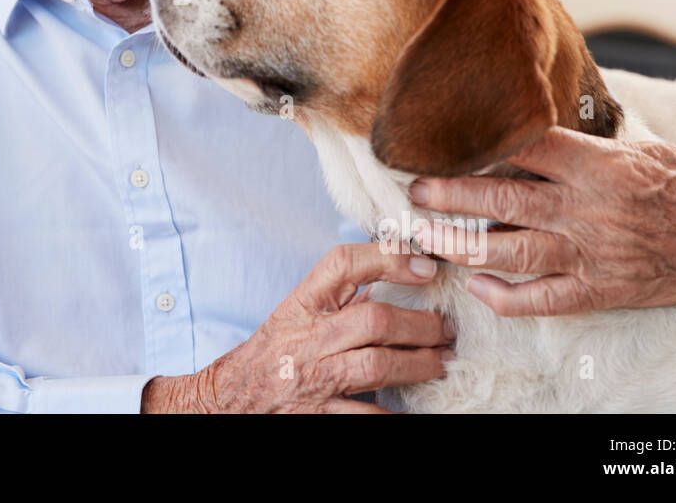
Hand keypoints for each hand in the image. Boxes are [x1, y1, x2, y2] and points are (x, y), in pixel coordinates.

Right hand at [140, 243, 453, 412]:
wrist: (230, 398)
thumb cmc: (272, 352)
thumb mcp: (296, 314)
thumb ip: (340, 299)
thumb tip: (396, 277)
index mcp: (302, 305)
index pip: (342, 265)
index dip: (388, 259)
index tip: (426, 267)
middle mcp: (307, 338)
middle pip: (374, 320)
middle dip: (421, 325)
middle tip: (446, 330)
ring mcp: (312, 379)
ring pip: (377, 365)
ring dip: (420, 364)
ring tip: (440, 363)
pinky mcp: (318, 416)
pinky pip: (365, 416)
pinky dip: (394, 414)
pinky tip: (415, 409)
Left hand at [409, 126, 675, 318]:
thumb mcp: (635, 149)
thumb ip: (578, 148)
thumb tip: (520, 136)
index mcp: (596, 164)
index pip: (526, 146)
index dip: (478, 144)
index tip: (439, 140)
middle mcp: (588, 207)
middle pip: (502, 198)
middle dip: (449, 193)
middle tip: (413, 188)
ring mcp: (592, 252)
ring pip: (511, 250)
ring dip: (459, 244)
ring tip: (423, 235)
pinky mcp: (601, 289)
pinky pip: (542, 299)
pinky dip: (504, 296)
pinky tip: (476, 286)